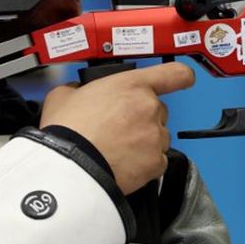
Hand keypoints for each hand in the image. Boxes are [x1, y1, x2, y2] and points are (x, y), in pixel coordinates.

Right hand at [39, 62, 194, 194]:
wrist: (67, 169)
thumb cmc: (65, 132)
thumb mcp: (63, 96)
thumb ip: (78, 88)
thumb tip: (77, 91)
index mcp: (133, 86)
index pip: (175, 74)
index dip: (180, 76)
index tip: (181, 80)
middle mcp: (150, 107)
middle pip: (159, 111)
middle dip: (143, 119)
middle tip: (119, 129)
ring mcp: (155, 136)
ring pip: (159, 137)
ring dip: (144, 142)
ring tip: (117, 150)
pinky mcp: (156, 162)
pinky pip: (157, 161)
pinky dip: (144, 164)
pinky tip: (123, 164)